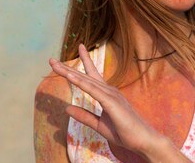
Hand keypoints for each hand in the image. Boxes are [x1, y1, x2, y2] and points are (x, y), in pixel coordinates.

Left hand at [49, 44, 162, 158]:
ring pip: (87, 81)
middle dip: (67, 68)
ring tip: (55, 65)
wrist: (144, 141)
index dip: (82, 63)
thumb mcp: (99, 125)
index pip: (90, 77)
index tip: (74, 53)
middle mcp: (109, 91)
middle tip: (51, 59)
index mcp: (106, 95)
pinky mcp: (112, 103)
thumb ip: (84, 116)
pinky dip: (81, 83)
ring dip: (70, 73)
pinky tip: (71, 77)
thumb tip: (67, 108)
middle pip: (85, 76)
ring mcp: (111, 95)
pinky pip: (93, 91)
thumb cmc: (126, 133)